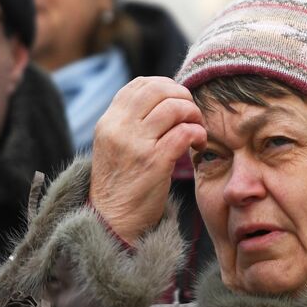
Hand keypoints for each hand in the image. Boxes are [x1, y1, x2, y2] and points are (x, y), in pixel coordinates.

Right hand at [88, 77, 205, 243]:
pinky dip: (198, 134)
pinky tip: (198, 146)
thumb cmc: (120, 186)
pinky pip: (184, 133)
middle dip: (183, 97)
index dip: (165, 86)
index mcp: (108, 122)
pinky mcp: (154, 162)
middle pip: (159, 90)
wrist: (112, 221)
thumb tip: (162, 100)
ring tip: (197, 131)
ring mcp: (136, 144)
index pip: (140, 85)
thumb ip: (130, 124)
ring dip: (193, 115)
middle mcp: (119, 128)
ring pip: (174, 108)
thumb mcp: (114, 147)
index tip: (178, 100)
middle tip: (192, 114)